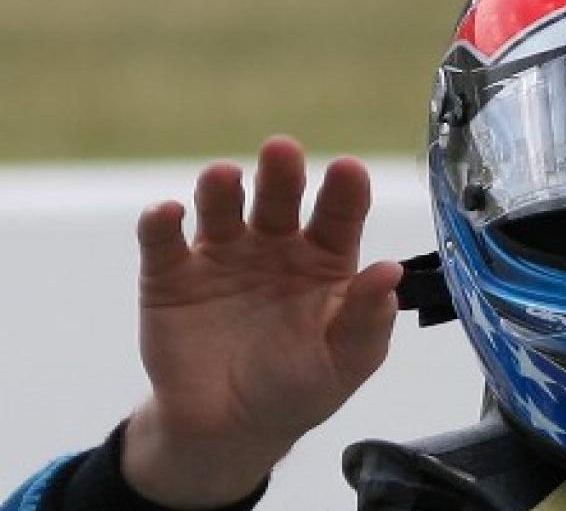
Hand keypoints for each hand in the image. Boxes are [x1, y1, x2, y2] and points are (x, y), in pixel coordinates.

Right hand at [122, 136, 401, 507]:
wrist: (229, 428)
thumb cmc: (300, 387)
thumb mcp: (344, 360)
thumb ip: (367, 318)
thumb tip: (391, 271)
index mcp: (324, 260)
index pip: (339, 215)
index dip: (345, 191)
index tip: (349, 169)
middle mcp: (275, 246)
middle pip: (279, 198)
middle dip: (281, 173)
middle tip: (282, 150)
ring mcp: (223, 255)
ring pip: (221, 208)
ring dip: (220, 189)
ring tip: (223, 177)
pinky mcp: (170, 276)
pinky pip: (163, 241)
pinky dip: (161, 223)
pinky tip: (168, 214)